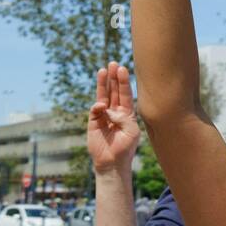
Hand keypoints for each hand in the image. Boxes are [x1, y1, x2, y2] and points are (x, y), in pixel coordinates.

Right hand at [88, 61, 140, 175]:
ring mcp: (104, 115)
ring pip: (103, 96)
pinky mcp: (94, 121)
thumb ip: (123, 117)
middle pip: (114, 91)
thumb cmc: (125, 147)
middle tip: (113, 63)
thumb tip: (107, 108)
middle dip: (114, 78)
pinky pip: (95, 110)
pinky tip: (101, 104)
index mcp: (127, 113)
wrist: (112, 162)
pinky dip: (97, 106)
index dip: (124, 82)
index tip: (123, 69)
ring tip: (103, 70)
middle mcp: (116, 112)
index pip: (125, 94)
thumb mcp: (131, 131)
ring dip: (103, 84)